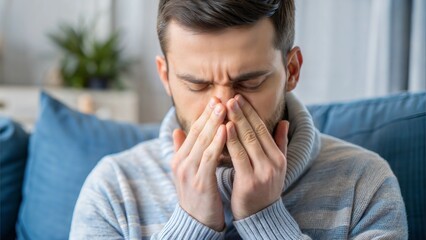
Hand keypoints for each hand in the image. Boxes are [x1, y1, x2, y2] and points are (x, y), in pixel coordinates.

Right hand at [171, 97, 226, 230]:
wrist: (195, 223)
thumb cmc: (196, 196)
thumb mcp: (186, 172)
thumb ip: (182, 150)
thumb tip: (177, 130)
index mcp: (179, 158)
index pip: (193, 130)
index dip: (205, 114)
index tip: (216, 100)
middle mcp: (181, 162)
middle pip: (197, 132)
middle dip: (210, 113)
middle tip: (221, 96)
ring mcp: (189, 172)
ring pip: (203, 141)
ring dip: (214, 122)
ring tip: (225, 107)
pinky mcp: (200, 181)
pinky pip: (209, 157)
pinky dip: (217, 141)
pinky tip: (226, 129)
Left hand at [225, 95, 288, 219]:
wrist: (261, 217)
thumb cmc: (264, 188)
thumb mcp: (276, 166)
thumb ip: (279, 143)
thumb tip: (285, 122)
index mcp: (278, 157)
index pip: (263, 129)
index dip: (251, 112)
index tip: (239, 98)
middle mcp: (273, 163)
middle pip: (255, 132)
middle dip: (242, 113)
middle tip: (230, 97)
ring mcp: (262, 172)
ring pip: (248, 141)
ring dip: (236, 121)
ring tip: (225, 107)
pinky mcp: (249, 182)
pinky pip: (239, 156)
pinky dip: (232, 140)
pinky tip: (224, 128)